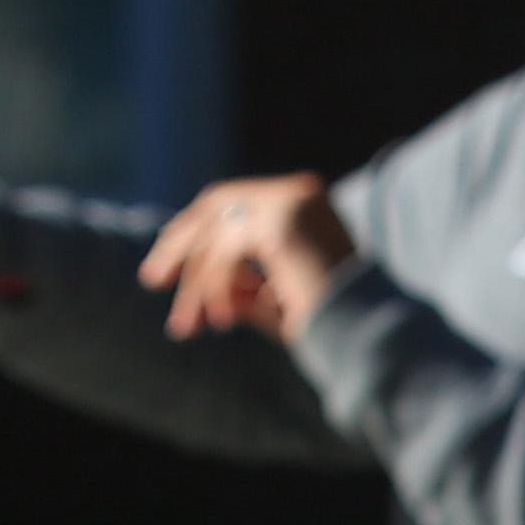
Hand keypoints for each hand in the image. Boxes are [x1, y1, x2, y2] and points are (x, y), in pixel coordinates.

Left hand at [139, 173, 358, 340]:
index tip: (167, 268)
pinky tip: (220, 320)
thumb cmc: (337, 324)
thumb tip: (211, 287)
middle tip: (151, 280)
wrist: (373, 332)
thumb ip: (243, 288)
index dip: (194, 232)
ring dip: (197, 283)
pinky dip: (213, 288)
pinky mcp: (279, 225)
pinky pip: (224, 254)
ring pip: (215, 233)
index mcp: (305, 201)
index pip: (231, 201)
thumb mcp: (278, 301)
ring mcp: (289, 203)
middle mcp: (298, 192)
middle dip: (180, 244)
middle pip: (214, 204)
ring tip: (187, 326)